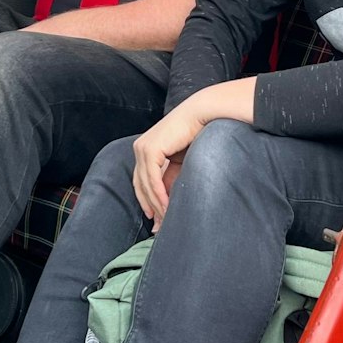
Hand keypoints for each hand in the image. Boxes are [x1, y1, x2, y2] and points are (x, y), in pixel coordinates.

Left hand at [131, 107, 204, 225]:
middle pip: (141, 185)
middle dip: (150, 207)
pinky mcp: (150, 150)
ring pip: (145, 185)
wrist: (202, 114)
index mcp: (145, 149)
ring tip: (166, 221)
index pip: (142, 181)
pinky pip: (152, 180)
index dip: (147, 201)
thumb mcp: (180, 162)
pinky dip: (159, 195)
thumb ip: (171, 179)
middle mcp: (140, 148)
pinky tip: (167, 208)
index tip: (156, 219)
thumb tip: (166, 202)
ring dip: (156, 204)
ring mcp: (142, 148)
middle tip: (159, 227)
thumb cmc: (195, 135)